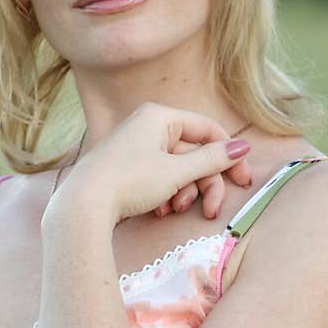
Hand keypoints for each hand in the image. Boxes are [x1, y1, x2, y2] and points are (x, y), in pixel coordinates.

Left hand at [51, 103, 253, 226]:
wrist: (84, 205)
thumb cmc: (130, 180)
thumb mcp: (177, 171)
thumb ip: (212, 159)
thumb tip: (242, 147)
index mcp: (160, 117)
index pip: (207, 129)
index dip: (229, 155)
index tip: (243, 180)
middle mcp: (148, 127)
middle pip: (193, 155)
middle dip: (203, 184)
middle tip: (211, 209)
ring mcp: (136, 149)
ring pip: (177, 170)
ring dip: (183, 193)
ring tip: (173, 209)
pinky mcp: (128, 170)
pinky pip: (159, 179)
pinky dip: (165, 195)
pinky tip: (159, 211)